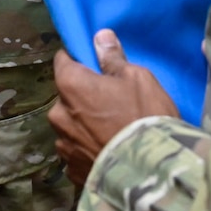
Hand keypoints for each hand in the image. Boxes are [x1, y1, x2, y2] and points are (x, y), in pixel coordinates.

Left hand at [50, 30, 178, 183]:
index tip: (94, 65)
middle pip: (67, 97)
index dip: (78, 61)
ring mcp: (63, 146)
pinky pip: (77, 152)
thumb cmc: (144, 116)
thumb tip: (100, 37)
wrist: (152, 173)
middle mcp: (58, 114)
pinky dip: (89, 149)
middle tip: (111, 102)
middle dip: (83, 97)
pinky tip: (109, 151)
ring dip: (84, 125)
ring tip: (111, 131)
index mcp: (70, 86)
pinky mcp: (72, 171)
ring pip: (70, 126)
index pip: (63, 61)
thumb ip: (113, 59)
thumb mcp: (137, 78)